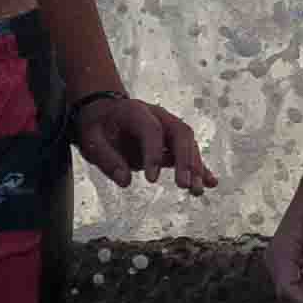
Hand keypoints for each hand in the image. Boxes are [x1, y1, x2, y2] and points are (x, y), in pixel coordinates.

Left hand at [69, 91, 218, 193]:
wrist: (104, 112)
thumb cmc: (96, 126)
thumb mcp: (90, 140)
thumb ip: (106, 159)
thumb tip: (126, 181)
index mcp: (136, 111)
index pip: (152, 131)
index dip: (154, 154)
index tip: (151, 180)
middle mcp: (158, 116)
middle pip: (180, 134)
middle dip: (184, 160)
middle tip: (184, 185)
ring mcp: (168, 127)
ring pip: (188, 144)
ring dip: (195, 168)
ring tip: (196, 191)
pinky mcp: (171, 142)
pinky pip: (189, 153)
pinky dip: (200, 168)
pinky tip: (211, 183)